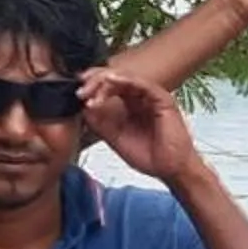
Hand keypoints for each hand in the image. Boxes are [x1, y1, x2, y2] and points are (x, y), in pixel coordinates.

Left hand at [80, 67, 200, 183]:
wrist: (170, 170)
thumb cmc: (149, 155)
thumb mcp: (115, 138)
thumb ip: (100, 123)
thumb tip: (83, 108)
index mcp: (129, 105)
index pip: (108, 87)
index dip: (92, 86)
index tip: (77, 92)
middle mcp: (140, 97)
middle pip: (115, 78)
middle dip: (94, 81)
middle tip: (80, 91)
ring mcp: (151, 97)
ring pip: (126, 78)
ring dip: (105, 81)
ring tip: (90, 89)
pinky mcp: (162, 99)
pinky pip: (142, 84)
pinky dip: (126, 80)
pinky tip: (111, 81)